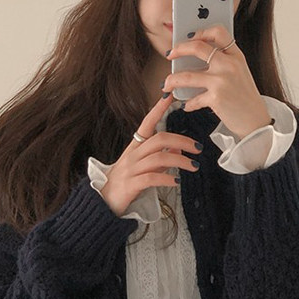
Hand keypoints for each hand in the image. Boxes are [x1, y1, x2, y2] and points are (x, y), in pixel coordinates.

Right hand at [98, 93, 202, 216]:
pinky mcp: (131, 185)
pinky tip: (176, 181)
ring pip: (158, 158)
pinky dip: (166, 179)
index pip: (147, 123)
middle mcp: (133, 155)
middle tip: (197, 148)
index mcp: (135, 147)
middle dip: (181, 141)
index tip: (170, 96)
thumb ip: (159, 157)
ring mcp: (131, 170)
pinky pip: (151, 178)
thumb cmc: (123, 183)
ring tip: (193, 166)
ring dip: (180, 161)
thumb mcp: (142, 167)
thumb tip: (178, 151)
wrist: (101, 202)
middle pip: (159, 140)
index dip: (158, 109)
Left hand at [163, 24, 271, 139]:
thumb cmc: (245, 98)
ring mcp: (222, 81)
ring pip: (186, 75)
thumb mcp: (240, 73)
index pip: (218, 32)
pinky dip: (188, 104)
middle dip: (178, 49)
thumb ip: (223, 61)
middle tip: (170, 54)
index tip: (189, 37)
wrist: (256, 121)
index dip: (201, 31)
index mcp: (236, 56)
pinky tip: (187, 106)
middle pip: (197, 47)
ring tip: (167, 85)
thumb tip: (193, 57)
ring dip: (171, 81)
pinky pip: (193, 99)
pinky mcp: (216, 98)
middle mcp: (229, 65)